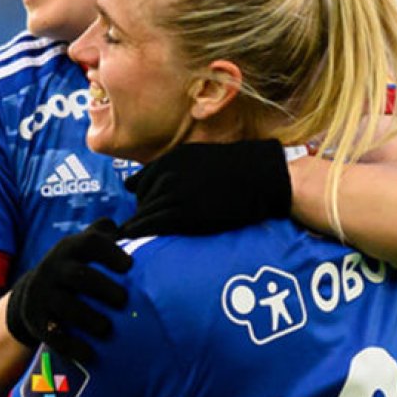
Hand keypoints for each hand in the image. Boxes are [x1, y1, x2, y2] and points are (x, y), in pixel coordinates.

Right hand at [5, 218, 132, 363]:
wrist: (33, 295)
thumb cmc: (76, 270)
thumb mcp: (85, 249)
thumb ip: (107, 237)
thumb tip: (143, 228)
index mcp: (70, 249)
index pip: (90, 243)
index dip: (110, 252)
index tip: (129, 266)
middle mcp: (54, 268)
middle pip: (78, 275)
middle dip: (102, 287)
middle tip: (124, 300)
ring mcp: (42, 294)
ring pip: (65, 305)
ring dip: (88, 318)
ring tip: (107, 329)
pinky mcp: (36, 320)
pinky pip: (53, 334)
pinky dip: (72, 346)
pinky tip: (91, 355)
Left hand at [121, 140, 291, 237]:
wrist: (259, 177)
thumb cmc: (238, 170)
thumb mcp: (200, 158)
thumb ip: (177, 169)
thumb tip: (162, 183)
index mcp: (170, 161)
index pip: (140, 184)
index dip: (143, 200)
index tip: (146, 211)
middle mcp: (167, 175)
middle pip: (141, 201)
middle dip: (143, 214)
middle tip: (146, 228)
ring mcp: (173, 194)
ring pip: (145, 214)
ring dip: (140, 226)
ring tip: (138, 237)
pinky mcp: (182, 214)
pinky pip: (153, 225)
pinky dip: (142, 232)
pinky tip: (136, 237)